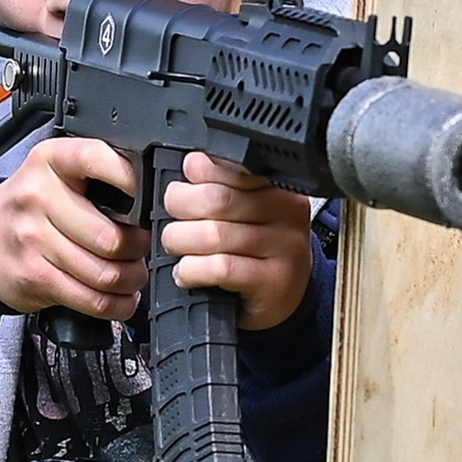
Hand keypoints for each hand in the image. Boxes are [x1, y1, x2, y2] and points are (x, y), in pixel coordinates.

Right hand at [0, 137, 148, 318]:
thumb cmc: (31, 207)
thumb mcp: (55, 172)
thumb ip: (96, 171)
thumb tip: (152, 191)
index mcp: (51, 160)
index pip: (97, 159)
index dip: (133, 179)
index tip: (152, 198)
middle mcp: (38, 196)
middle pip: (111, 236)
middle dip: (140, 249)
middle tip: (144, 249)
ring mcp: (33, 239)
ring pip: (105, 273)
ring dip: (131, 280)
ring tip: (134, 275)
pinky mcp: (34, 276)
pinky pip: (90, 298)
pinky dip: (116, 305)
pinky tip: (122, 298)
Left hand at [162, 153, 314, 331]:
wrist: (282, 298)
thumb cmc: (253, 252)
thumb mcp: (242, 213)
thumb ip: (220, 185)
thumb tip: (192, 163)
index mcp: (278, 186)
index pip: (231, 166)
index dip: (197, 175)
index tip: (183, 187)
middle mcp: (288, 212)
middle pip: (217, 199)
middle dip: (180, 208)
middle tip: (172, 221)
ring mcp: (285, 248)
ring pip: (214, 235)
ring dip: (181, 242)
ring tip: (177, 248)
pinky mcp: (274, 280)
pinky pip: (220, 267)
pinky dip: (192, 270)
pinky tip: (186, 274)